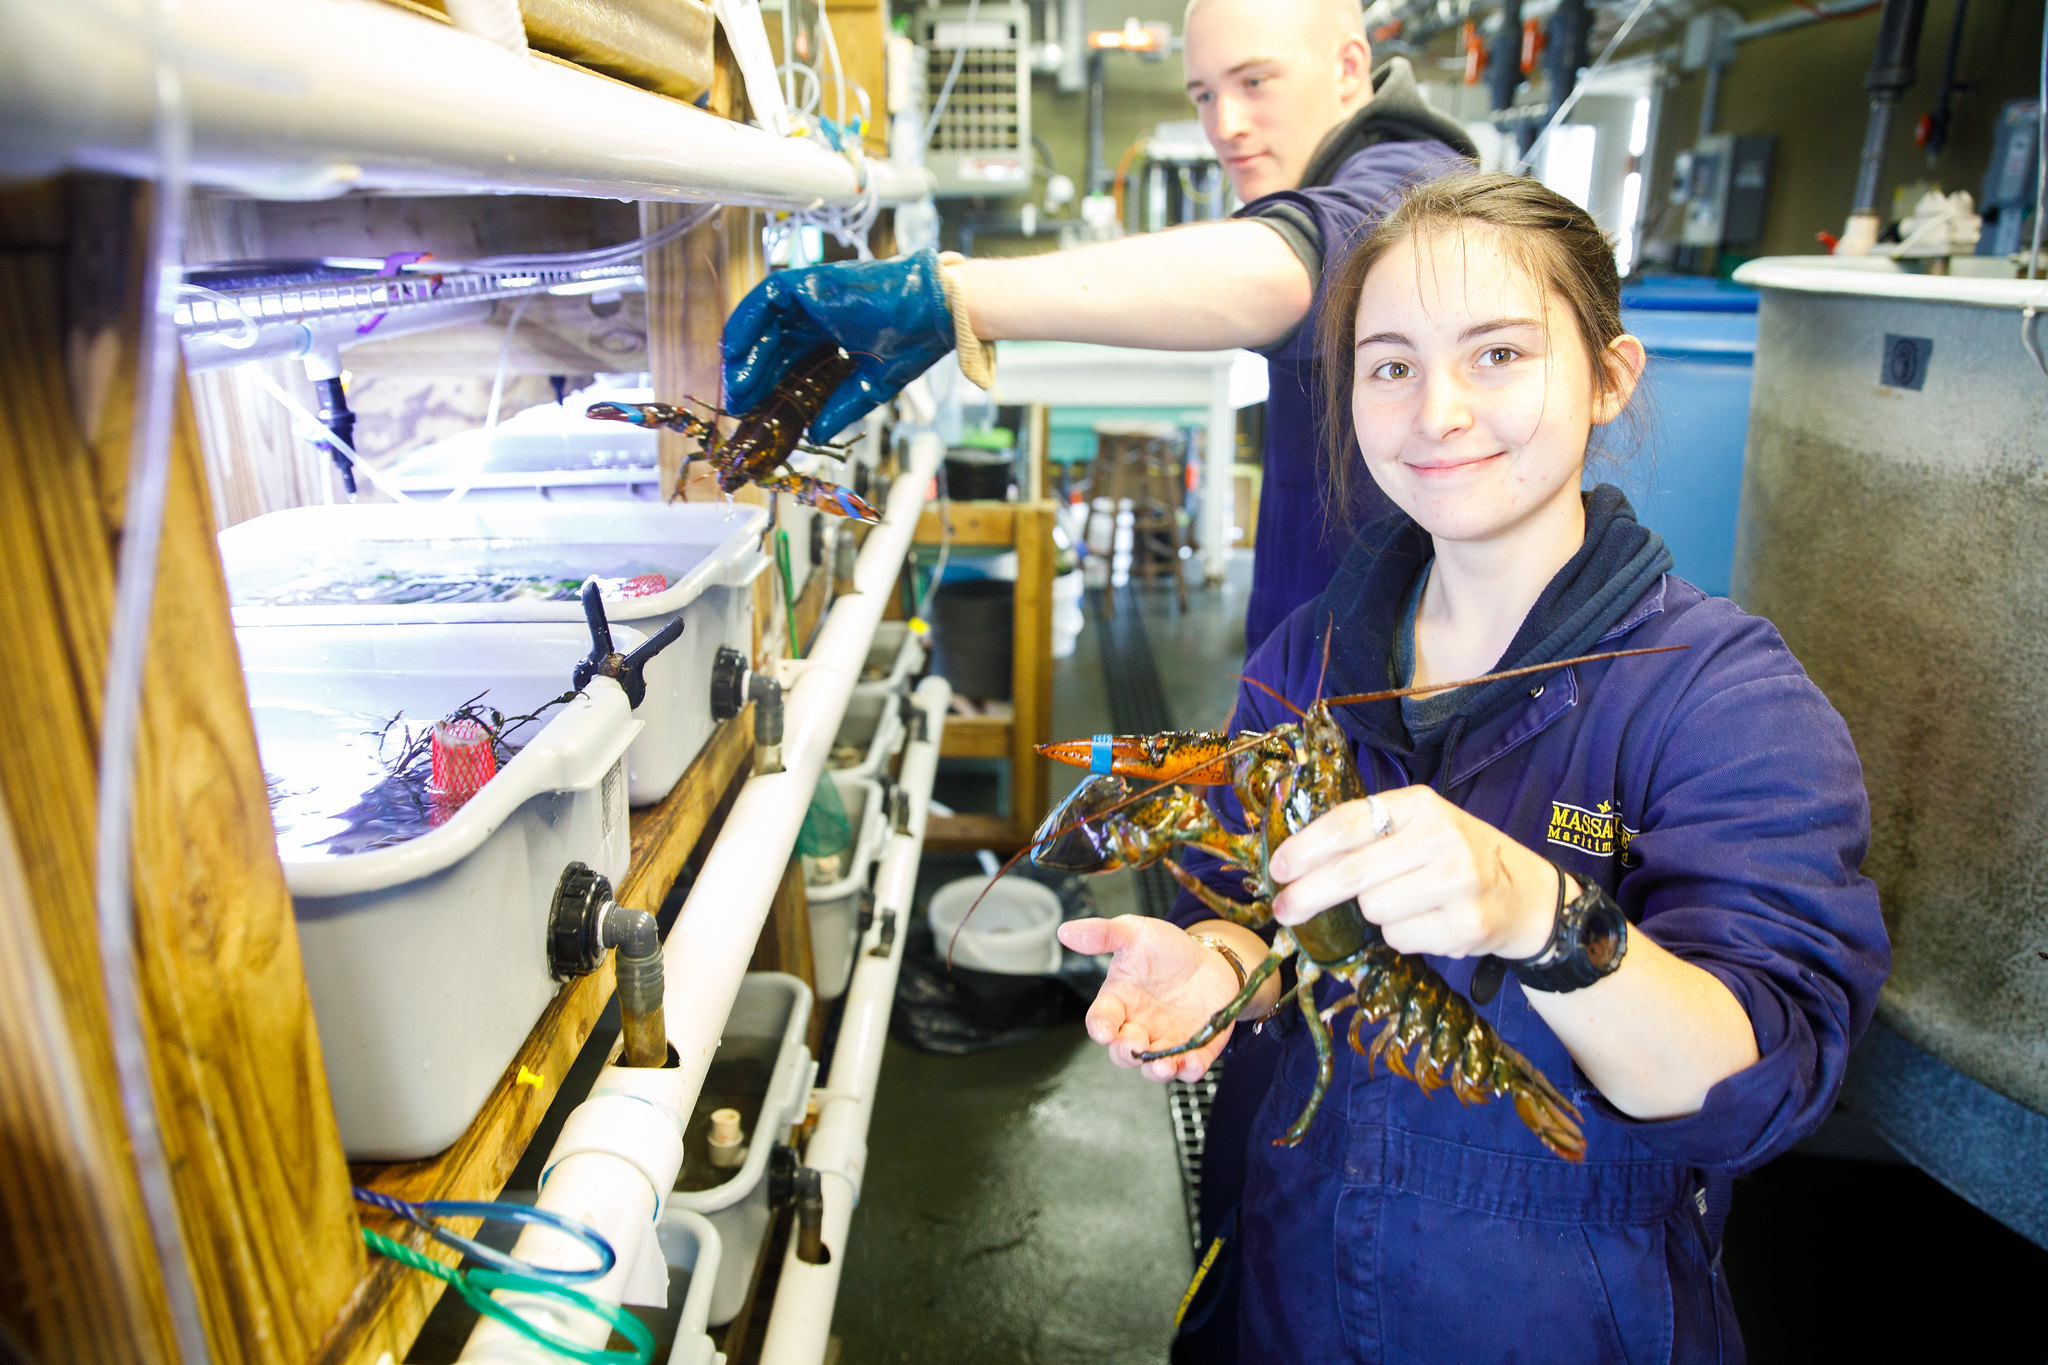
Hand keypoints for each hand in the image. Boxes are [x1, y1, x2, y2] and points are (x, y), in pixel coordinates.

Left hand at [721, 249, 955, 440]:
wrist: (938, 310)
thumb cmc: (915, 340)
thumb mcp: (871, 385)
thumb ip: (842, 406)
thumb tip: (816, 434)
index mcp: (833, 336)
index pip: (791, 362)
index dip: (772, 387)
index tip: (757, 412)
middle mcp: (818, 316)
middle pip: (774, 346)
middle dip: (754, 378)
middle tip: (740, 408)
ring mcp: (813, 297)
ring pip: (765, 324)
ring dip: (745, 355)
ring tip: (736, 388)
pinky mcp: (811, 282)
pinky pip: (767, 298)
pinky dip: (746, 322)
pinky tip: (733, 350)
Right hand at [1057, 916, 1244, 1081]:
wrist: (1211, 961)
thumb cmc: (1166, 949)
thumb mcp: (1135, 933)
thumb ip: (1103, 934)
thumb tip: (1065, 931)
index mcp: (1118, 1003)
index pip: (1101, 1020)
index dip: (1100, 1028)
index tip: (1104, 1032)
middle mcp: (1138, 1027)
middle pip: (1123, 1051)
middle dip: (1127, 1053)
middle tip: (1136, 1046)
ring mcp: (1166, 1042)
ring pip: (1153, 1068)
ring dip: (1155, 1071)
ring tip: (1163, 1066)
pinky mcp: (1195, 1050)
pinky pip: (1190, 1068)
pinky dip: (1190, 1070)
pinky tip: (1192, 1062)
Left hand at [1267, 787, 1562, 959]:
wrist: (1526, 894)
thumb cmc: (1455, 857)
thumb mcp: (1419, 827)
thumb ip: (1369, 835)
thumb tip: (1295, 864)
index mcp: (1420, 805)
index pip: (1348, 823)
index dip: (1305, 847)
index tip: (1278, 868)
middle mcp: (1440, 837)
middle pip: (1351, 872)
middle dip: (1307, 894)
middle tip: (1282, 909)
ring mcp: (1457, 881)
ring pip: (1373, 909)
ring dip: (1374, 914)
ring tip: (1406, 903)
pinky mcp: (1466, 924)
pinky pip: (1399, 937)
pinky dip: (1402, 935)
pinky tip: (1428, 921)